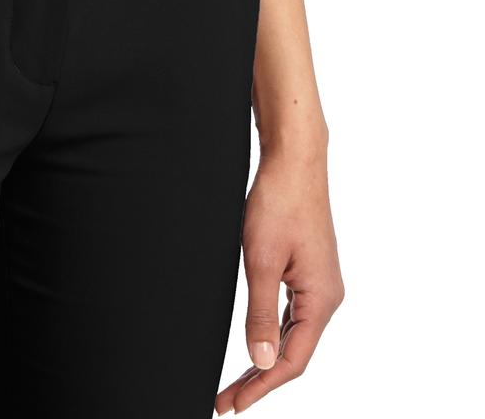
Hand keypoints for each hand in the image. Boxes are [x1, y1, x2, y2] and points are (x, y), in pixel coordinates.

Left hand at [215, 139, 343, 410]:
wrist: (293, 160)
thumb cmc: (279, 202)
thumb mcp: (261, 261)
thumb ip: (261, 314)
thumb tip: (262, 362)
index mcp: (321, 300)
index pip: (293, 361)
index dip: (262, 386)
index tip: (233, 404)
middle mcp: (327, 297)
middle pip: (294, 353)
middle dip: (261, 379)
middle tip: (227, 401)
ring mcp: (319, 284)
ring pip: (293, 335)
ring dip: (265, 359)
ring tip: (237, 382)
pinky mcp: (309, 271)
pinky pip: (292, 314)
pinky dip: (273, 333)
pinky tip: (257, 342)